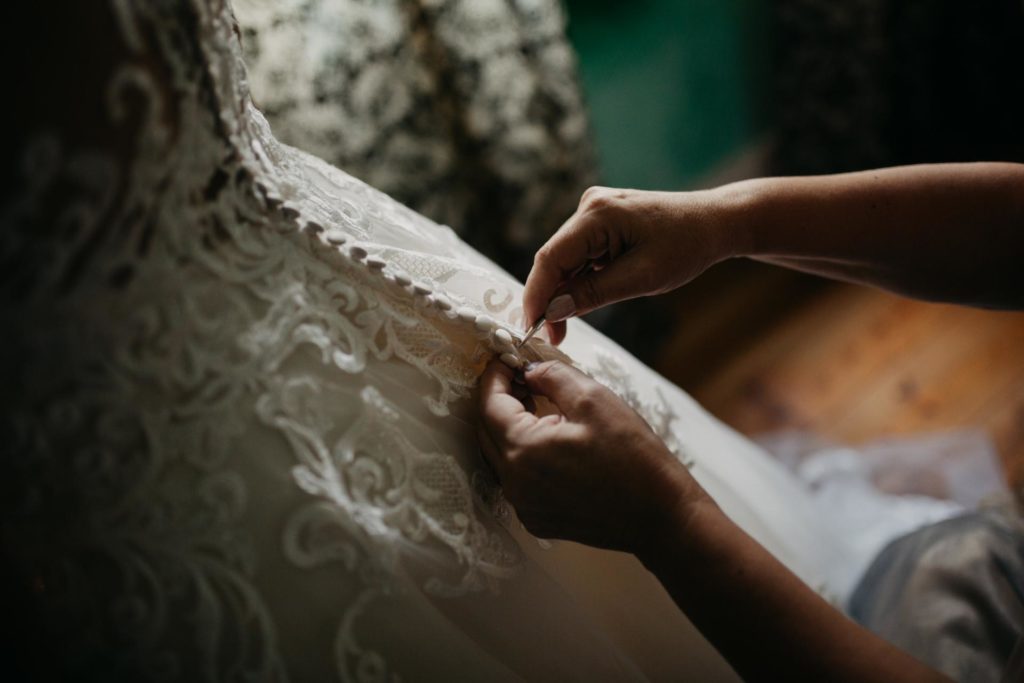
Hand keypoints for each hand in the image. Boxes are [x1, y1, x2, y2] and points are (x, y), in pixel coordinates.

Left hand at [476, 359, 705, 553]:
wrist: (661, 515)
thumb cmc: (633, 456)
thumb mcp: (594, 398)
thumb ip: (551, 376)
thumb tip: (527, 371)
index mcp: (523, 450)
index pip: (489, 405)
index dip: (494, 376)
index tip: (507, 359)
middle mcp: (515, 483)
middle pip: (486, 432)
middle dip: (498, 401)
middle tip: (521, 379)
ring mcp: (524, 505)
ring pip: (500, 457)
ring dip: (510, 428)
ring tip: (537, 406)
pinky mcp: (538, 519)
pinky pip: (516, 480)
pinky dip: (523, 456)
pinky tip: (550, 441)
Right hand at [523, 186, 745, 344]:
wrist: (715, 223)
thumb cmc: (686, 247)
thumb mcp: (642, 278)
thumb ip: (594, 293)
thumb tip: (553, 311)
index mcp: (598, 214)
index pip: (550, 258)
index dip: (536, 295)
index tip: (530, 328)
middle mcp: (589, 207)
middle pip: (553, 258)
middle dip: (548, 299)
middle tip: (551, 338)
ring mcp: (593, 212)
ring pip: (564, 259)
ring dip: (562, 292)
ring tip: (562, 329)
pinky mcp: (600, 222)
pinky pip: (578, 255)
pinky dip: (577, 281)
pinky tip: (578, 303)